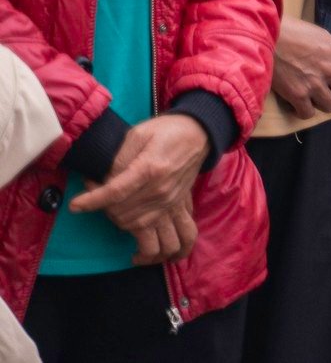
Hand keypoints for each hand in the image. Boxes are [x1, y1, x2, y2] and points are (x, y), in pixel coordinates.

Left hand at [69, 114, 208, 256]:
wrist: (200, 133)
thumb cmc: (166, 130)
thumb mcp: (137, 134)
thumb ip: (117, 158)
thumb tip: (98, 180)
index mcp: (150, 169)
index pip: (115, 192)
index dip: (92, 201)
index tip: (75, 206)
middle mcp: (162, 192)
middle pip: (125, 215)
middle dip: (104, 210)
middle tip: (95, 198)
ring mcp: (173, 204)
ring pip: (143, 232)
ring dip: (124, 230)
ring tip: (115, 220)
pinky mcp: (180, 209)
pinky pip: (177, 240)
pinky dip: (160, 253)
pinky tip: (140, 257)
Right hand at [272, 16, 330, 118]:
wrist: (265, 35)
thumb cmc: (289, 29)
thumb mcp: (318, 33)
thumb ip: (330, 49)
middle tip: (327, 88)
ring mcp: (315, 84)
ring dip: (322, 102)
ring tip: (311, 96)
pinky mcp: (297, 95)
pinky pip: (308, 113)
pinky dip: (302, 111)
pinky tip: (297, 103)